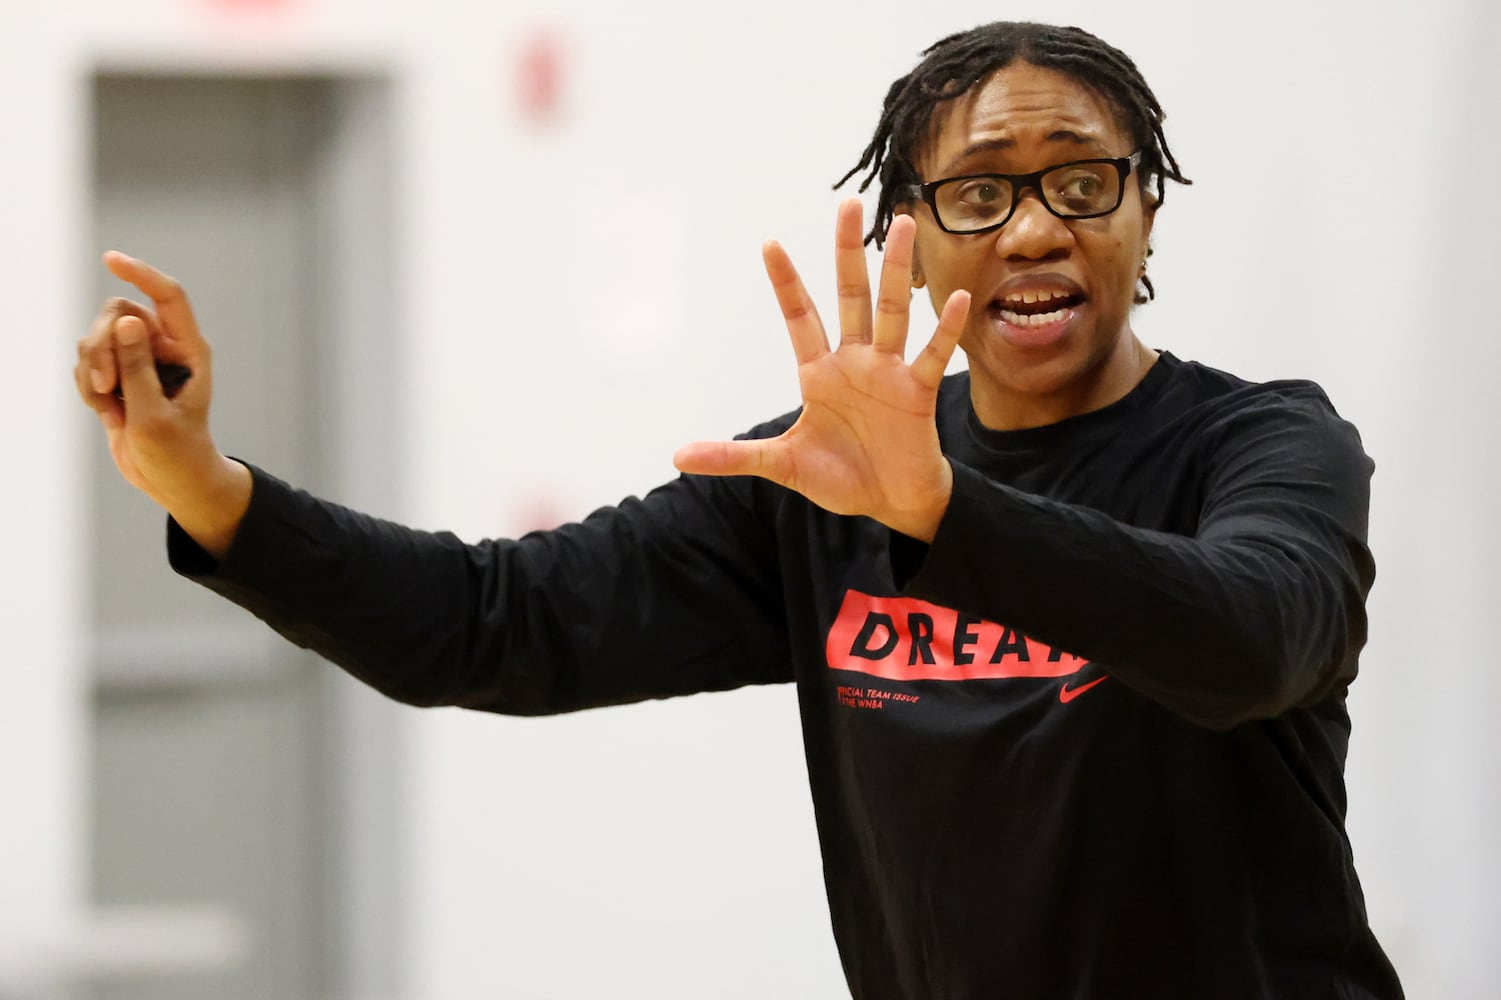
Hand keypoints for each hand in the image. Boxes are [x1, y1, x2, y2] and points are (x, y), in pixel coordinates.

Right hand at [74, 253, 250, 557]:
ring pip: (96, 338)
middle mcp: (165, 348)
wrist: (171, 480)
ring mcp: (139, 360)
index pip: (168, 296)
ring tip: (111, 407)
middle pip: (118, 313)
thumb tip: (128, 320)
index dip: (142, 273)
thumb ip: (138, 368)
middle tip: (106, 385)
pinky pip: (86, 363)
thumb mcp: (154, 415)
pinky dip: (87, 386)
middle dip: (101, 346)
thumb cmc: (177, 452)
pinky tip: (107, 412)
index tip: (110, 259)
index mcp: (189, 351)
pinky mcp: (119, 376)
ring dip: (92, 371)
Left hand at [674, 199, 969, 541]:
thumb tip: (678, 456)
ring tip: (905, 224)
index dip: (786, 282)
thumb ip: (735, 457)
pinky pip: (933, 354)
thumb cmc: (841, 477)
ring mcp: (889, 372)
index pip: (800, 317)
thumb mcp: (782, 465)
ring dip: (897, 271)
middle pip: (850, 296)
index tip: (769, 242)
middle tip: (849, 205)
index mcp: (819, 373)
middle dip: (847, 252)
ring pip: (893, 312)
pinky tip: (954, 297)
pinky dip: (944, 328)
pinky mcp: (918, 393)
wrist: (892, 503)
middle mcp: (855, 362)